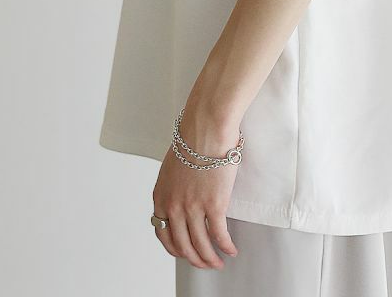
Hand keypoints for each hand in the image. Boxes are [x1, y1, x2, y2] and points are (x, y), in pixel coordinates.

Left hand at [151, 110, 240, 269]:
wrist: (206, 128)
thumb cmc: (193, 140)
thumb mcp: (171, 168)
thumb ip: (173, 189)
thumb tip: (182, 202)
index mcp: (161, 197)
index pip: (163, 235)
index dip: (176, 249)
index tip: (186, 254)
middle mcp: (174, 207)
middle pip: (183, 246)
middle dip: (195, 259)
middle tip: (205, 264)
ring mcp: (193, 208)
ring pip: (201, 246)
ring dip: (211, 259)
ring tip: (219, 262)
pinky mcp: (213, 205)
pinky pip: (219, 235)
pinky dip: (226, 246)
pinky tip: (231, 250)